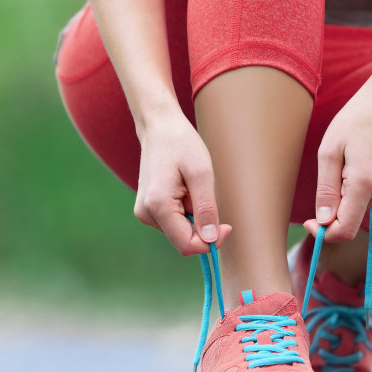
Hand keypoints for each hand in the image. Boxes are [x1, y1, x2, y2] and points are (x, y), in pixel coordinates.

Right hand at [134, 108, 232, 255]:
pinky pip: (174, 222)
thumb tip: (210, 239)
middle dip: (203, 227)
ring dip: (195, 217)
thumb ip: (206, 209)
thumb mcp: (201, 173)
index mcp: (157, 205)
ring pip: (180, 232)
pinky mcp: (148, 208)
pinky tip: (185, 189)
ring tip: (192, 188)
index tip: (227, 226)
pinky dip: (186, 211)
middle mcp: (146, 213)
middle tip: (210, 198)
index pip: (187, 244)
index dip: (211, 241)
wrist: (159, 127)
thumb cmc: (181, 144)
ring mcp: (144, 212)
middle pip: (183, 240)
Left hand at [303, 72, 371, 244]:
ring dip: (344, 194)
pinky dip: (355, 189)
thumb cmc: (356, 120)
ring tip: (347, 161)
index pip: (345, 230)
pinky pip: (366, 200)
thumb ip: (326, 190)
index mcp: (365, 184)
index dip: (324, 232)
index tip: (309, 221)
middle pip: (350, 220)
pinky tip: (358, 163)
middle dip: (333, 207)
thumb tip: (323, 221)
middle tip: (330, 171)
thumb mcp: (329, 151)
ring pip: (357, 209)